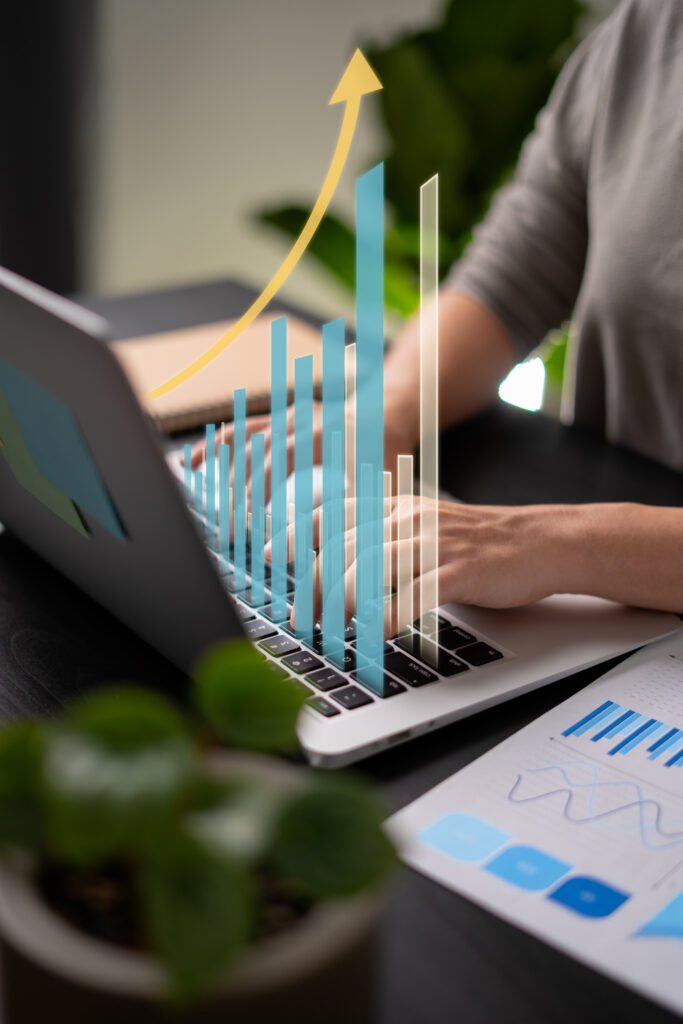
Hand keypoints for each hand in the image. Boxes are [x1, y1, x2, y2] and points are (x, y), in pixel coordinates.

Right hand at [185, 399, 417, 509]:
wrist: (387, 415)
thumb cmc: (382, 455)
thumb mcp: (375, 485)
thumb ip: (356, 514)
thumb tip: (340, 556)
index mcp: (322, 433)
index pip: (279, 461)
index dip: (257, 488)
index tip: (241, 516)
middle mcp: (300, 419)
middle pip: (255, 452)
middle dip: (235, 490)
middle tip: (225, 526)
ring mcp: (286, 415)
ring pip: (242, 436)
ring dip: (217, 466)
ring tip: (201, 496)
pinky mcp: (278, 417)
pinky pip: (241, 429)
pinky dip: (216, 445)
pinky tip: (192, 461)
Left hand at [275, 499, 573, 635]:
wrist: (540, 541)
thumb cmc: (479, 544)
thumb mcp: (425, 530)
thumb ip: (385, 542)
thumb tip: (340, 568)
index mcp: (397, 508)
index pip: (335, 518)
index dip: (298, 536)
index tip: (270, 556)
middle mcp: (410, 520)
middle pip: (345, 551)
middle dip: (314, 588)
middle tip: (301, 619)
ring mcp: (434, 544)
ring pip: (371, 571)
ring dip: (343, 606)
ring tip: (330, 632)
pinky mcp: (459, 570)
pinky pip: (414, 594)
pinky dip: (390, 616)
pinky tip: (379, 633)